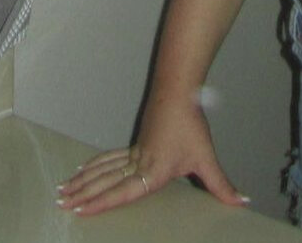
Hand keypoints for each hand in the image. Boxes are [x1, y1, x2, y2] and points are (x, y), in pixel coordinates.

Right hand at [55, 95, 248, 216]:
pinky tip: (82, 169)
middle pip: (105, 180)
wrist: (178, 91)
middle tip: (60, 202)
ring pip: (103, 169)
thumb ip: (221, 184)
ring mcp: (134, 152)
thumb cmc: (191, 125)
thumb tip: (242, 201)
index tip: (80, 210)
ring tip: (63, 189)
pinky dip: (94, 165)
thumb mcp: (206, 158)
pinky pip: (109, 158)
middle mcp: (138, 163)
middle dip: (83, 193)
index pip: (122, 191)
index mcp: (152, 171)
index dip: (101, 202)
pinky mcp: (135, 144)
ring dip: (83, 180)